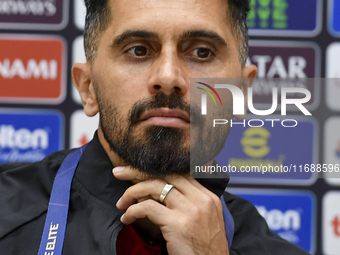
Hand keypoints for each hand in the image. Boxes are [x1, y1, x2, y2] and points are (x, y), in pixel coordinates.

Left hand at [113, 166, 228, 254]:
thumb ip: (188, 202)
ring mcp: (190, 210)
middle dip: (138, 171)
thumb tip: (158, 190)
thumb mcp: (204, 220)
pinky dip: (132, 211)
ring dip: (132, 192)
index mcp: (207, 196)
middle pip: (165, 174)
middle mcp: (201, 199)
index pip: (178, 173)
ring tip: (122, 202)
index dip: (155, 170)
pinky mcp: (177, 223)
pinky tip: (127, 217)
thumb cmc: (203, 249)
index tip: (137, 171)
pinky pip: (148, 207)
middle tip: (120, 173)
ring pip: (154, 187)